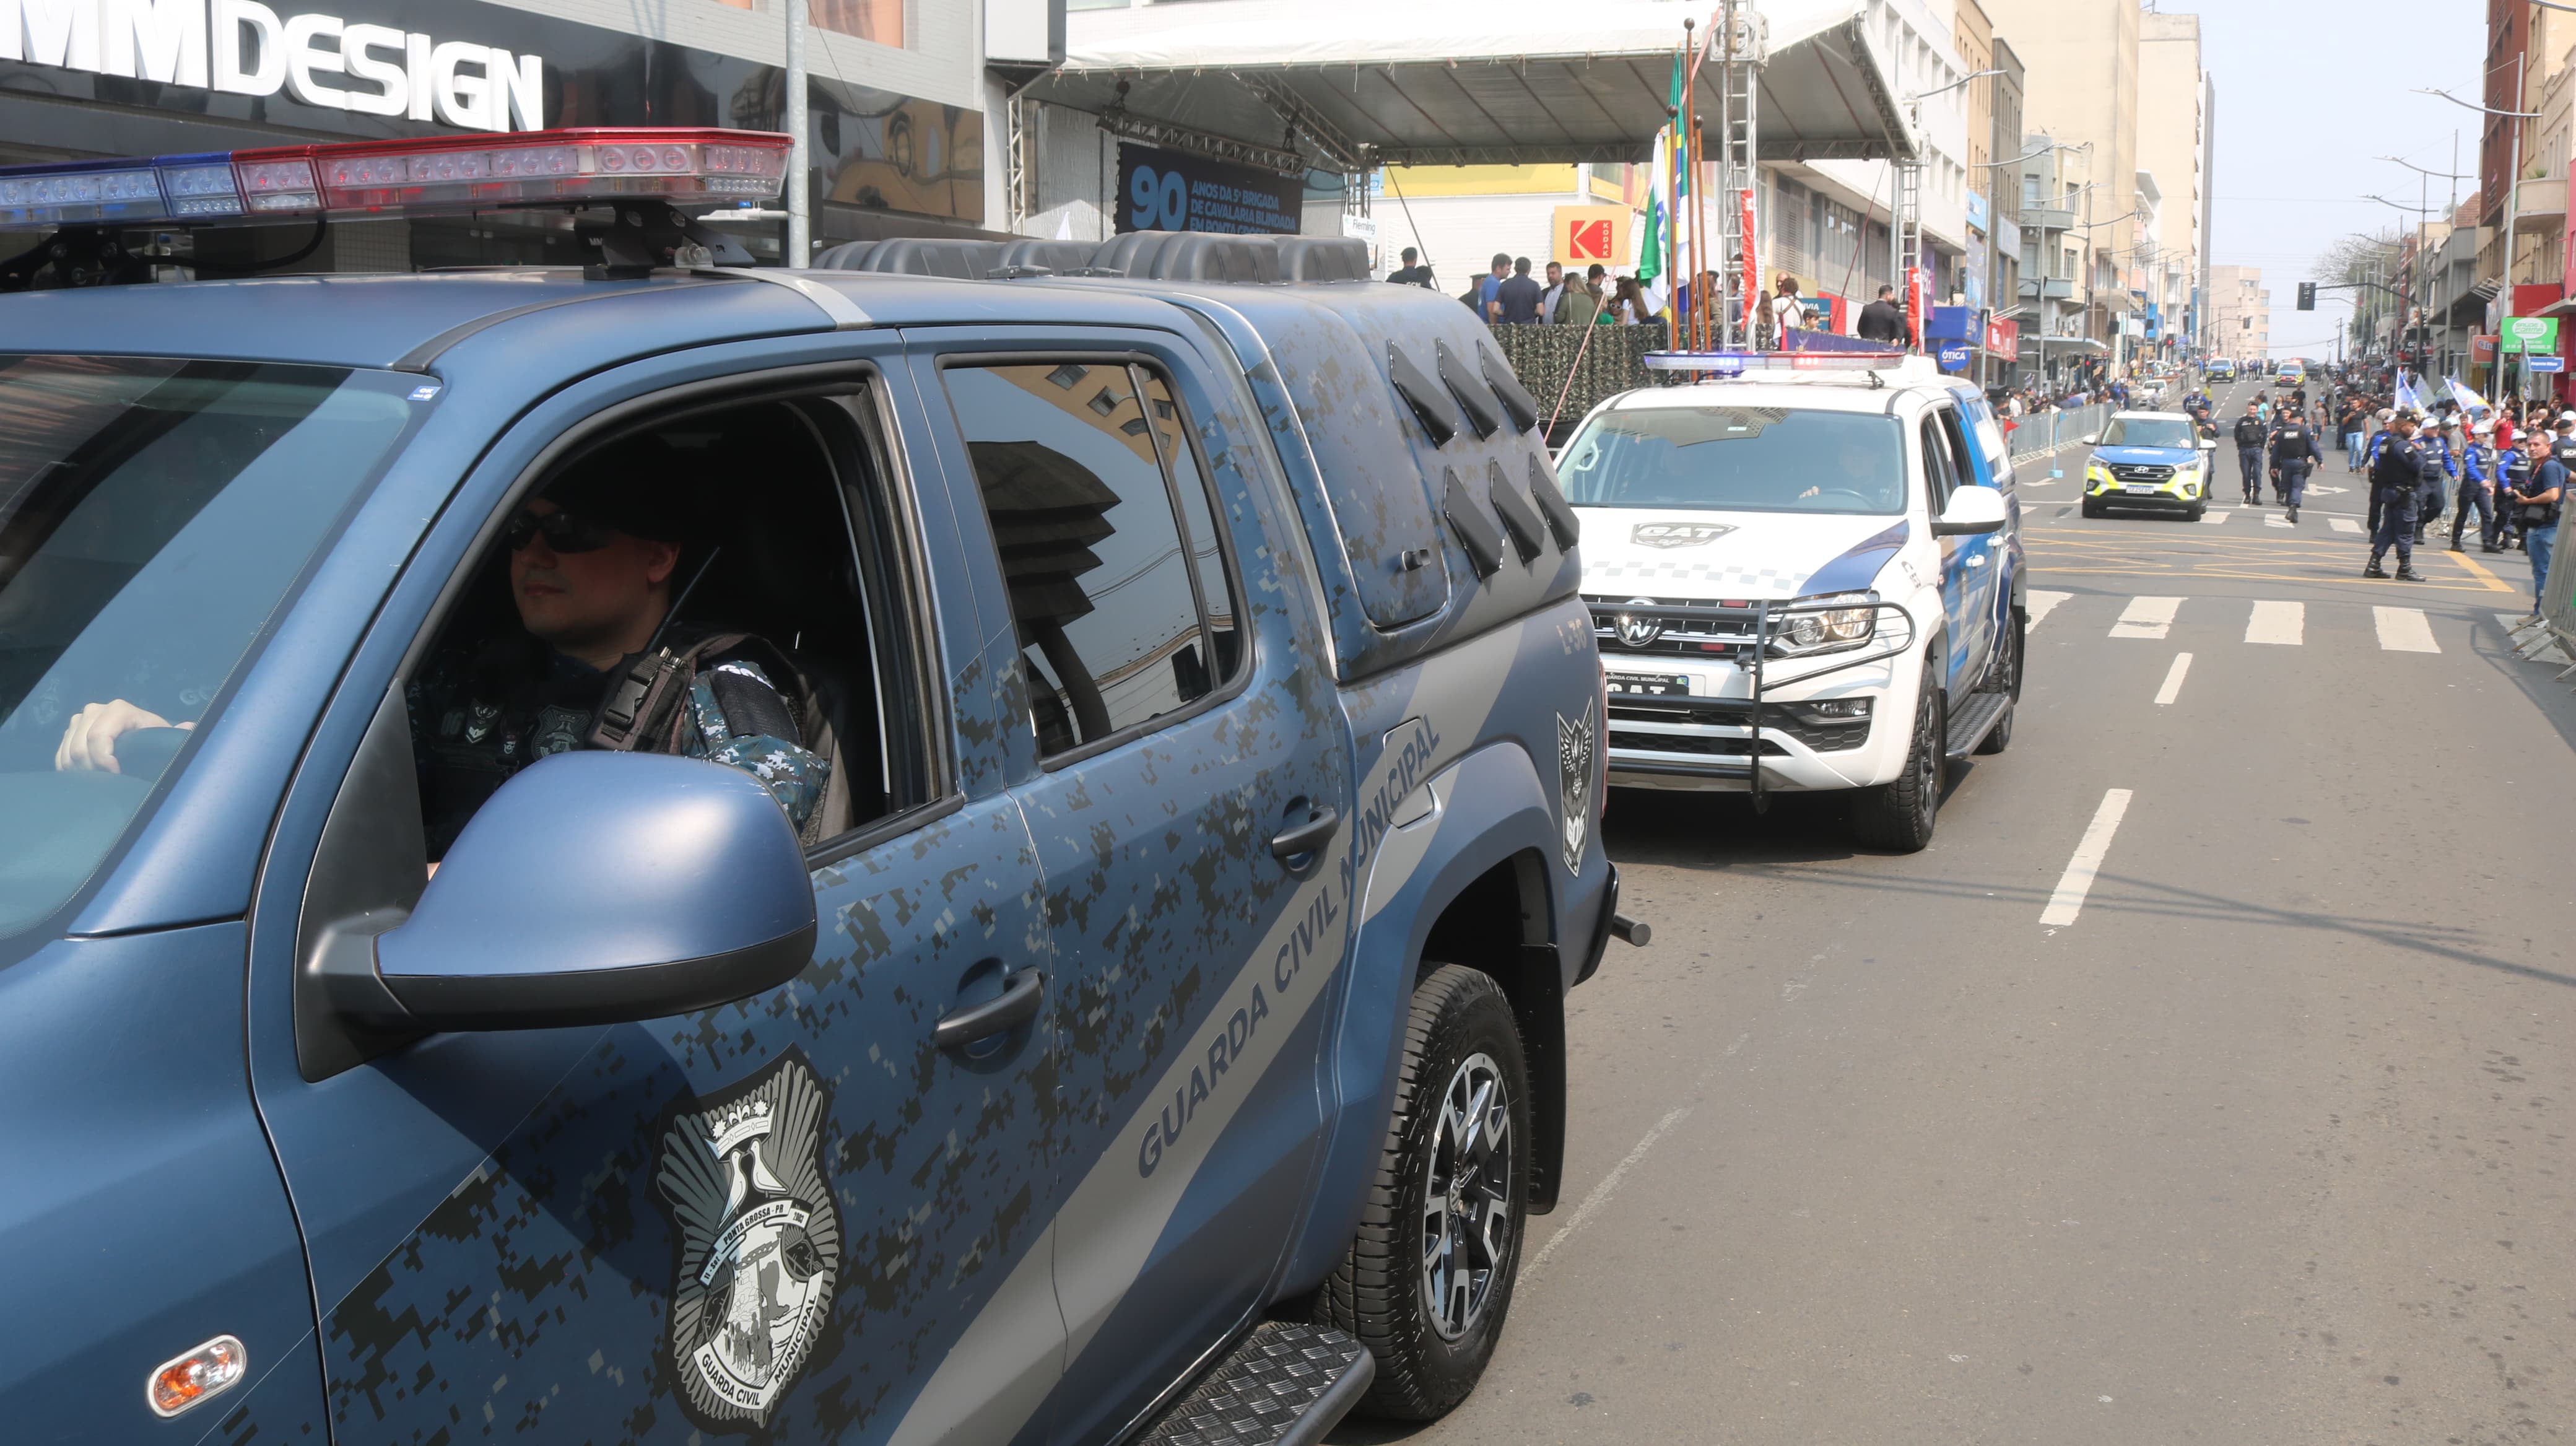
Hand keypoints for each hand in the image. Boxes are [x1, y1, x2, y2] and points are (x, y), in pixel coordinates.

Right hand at [54, 699, 189, 773]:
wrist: (141, 737)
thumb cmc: (155, 739)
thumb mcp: (166, 737)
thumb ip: (177, 735)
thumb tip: (190, 728)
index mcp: (119, 710)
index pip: (98, 736)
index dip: (103, 759)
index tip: (116, 774)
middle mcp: (95, 711)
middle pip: (80, 747)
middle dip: (92, 770)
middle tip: (108, 784)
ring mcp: (79, 720)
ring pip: (68, 752)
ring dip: (80, 772)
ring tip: (100, 782)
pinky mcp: (68, 733)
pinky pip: (59, 755)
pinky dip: (70, 770)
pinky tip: (85, 778)